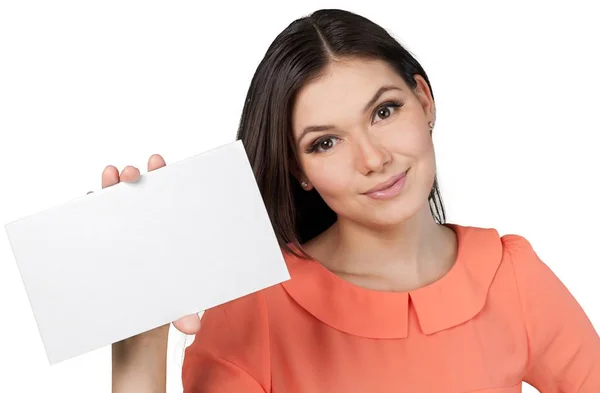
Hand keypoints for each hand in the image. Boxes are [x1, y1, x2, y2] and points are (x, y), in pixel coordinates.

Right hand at [94, 154, 201, 334]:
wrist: (137, 321)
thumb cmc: (163, 300)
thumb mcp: (174, 303)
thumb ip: (183, 311)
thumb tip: (192, 326)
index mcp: (167, 229)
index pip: (166, 195)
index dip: (163, 175)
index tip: (160, 163)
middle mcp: (144, 224)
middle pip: (139, 193)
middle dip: (134, 177)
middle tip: (133, 173)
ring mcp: (121, 231)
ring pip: (114, 202)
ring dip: (111, 186)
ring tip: (110, 174)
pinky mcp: (101, 242)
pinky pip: (93, 221)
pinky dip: (89, 208)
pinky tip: (87, 201)